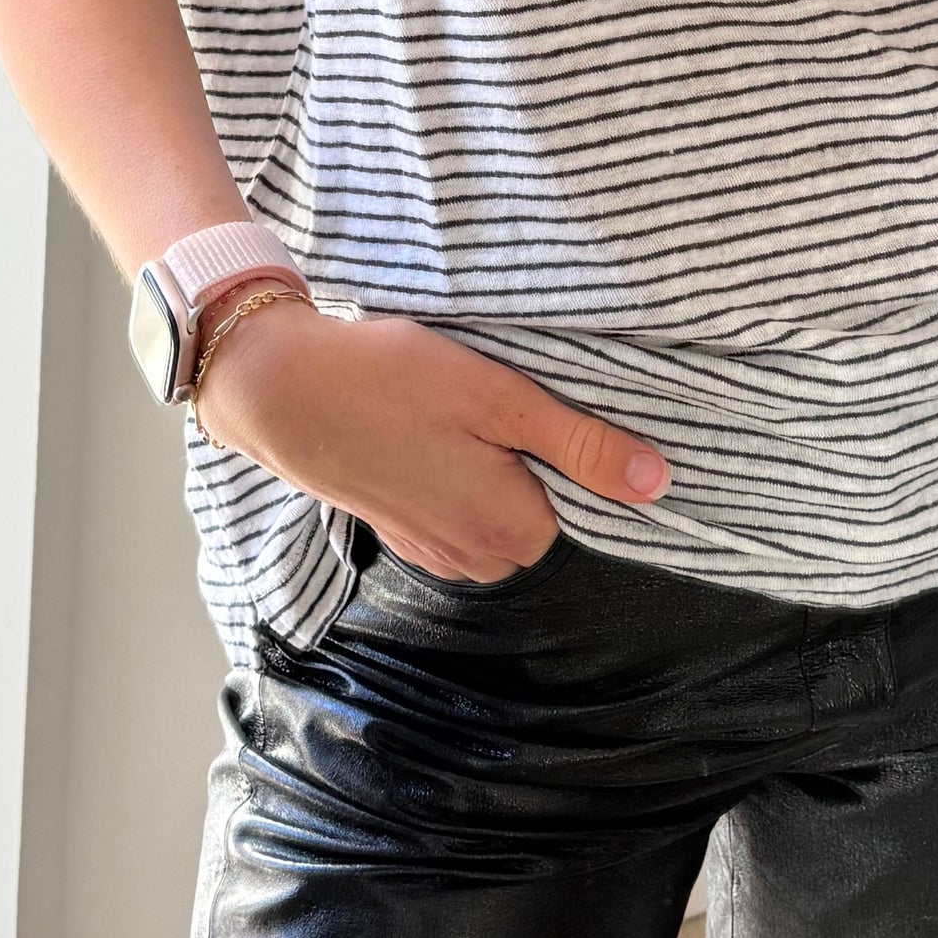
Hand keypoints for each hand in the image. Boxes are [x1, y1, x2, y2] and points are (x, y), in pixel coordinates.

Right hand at [191, 300, 669, 582]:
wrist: (280, 392)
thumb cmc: (390, 381)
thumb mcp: (498, 396)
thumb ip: (580, 443)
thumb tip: (657, 481)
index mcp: (512, 527)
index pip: (586, 505)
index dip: (574, 452)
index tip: (543, 408)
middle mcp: (475, 556)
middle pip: (543, 513)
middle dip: (532, 464)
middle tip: (495, 402)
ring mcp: (433, 551)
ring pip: (497, 513)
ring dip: (491, 470)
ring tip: (456, 414)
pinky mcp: (400, 532)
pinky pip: (455, 513)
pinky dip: (452, 478)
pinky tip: (426, 434)